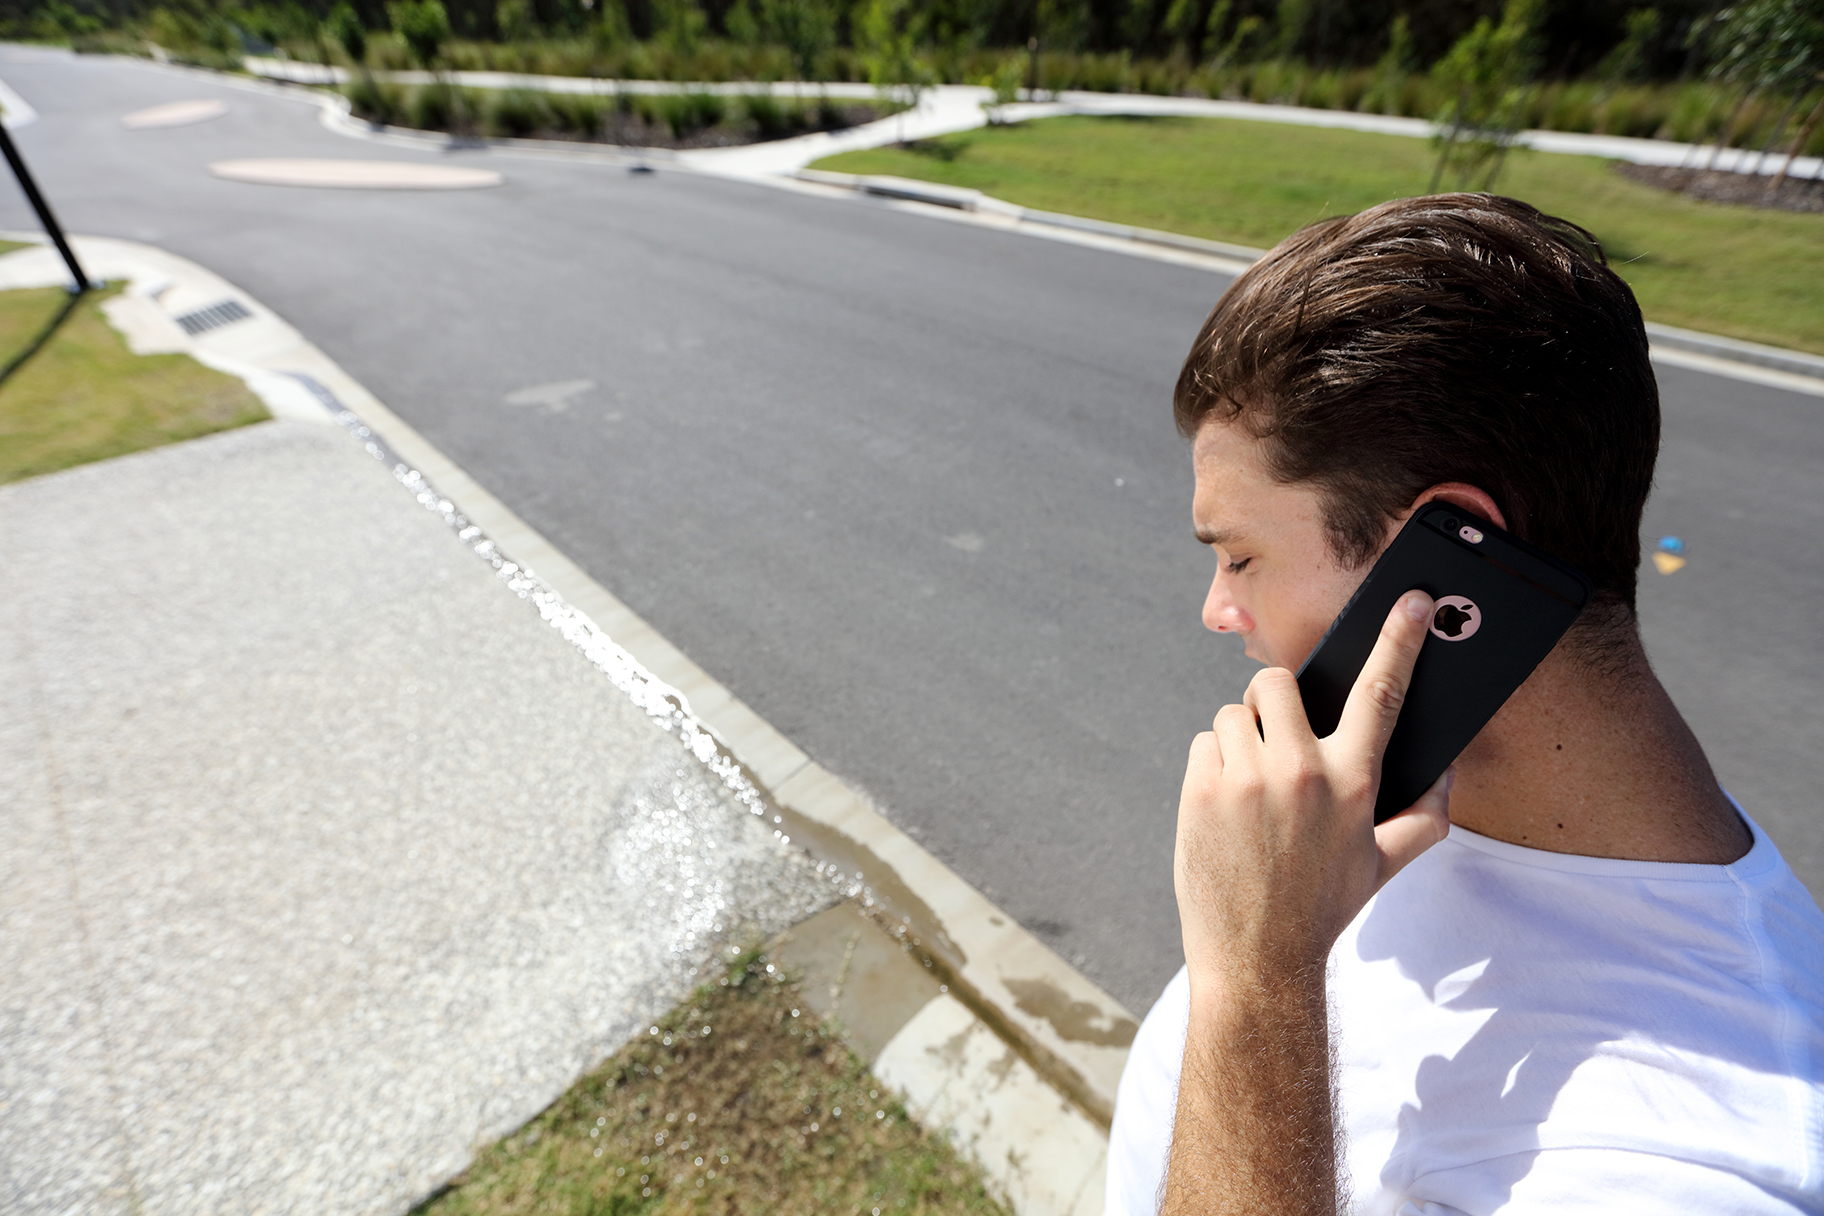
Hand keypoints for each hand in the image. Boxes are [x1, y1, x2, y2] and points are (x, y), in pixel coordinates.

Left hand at [1175, 590, 1453, 991]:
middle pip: (1276, 682)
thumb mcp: (1385, 866)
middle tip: (1278, 738)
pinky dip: (1213, 764)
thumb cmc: (1324, 907)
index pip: (1382, 692)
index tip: (1413, 602)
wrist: (1256, 956)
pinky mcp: (1199, 790)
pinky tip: (1225, 806)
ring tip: (1252, 788)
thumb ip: (1426, 816)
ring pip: (1234, 713)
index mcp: (1353, 782)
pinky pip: (1205, 742)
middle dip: (1275, 700)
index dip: (1401, 639)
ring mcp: (1245, 778)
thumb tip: (1446, 771)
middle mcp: (1300, 771)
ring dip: (1242, 738)